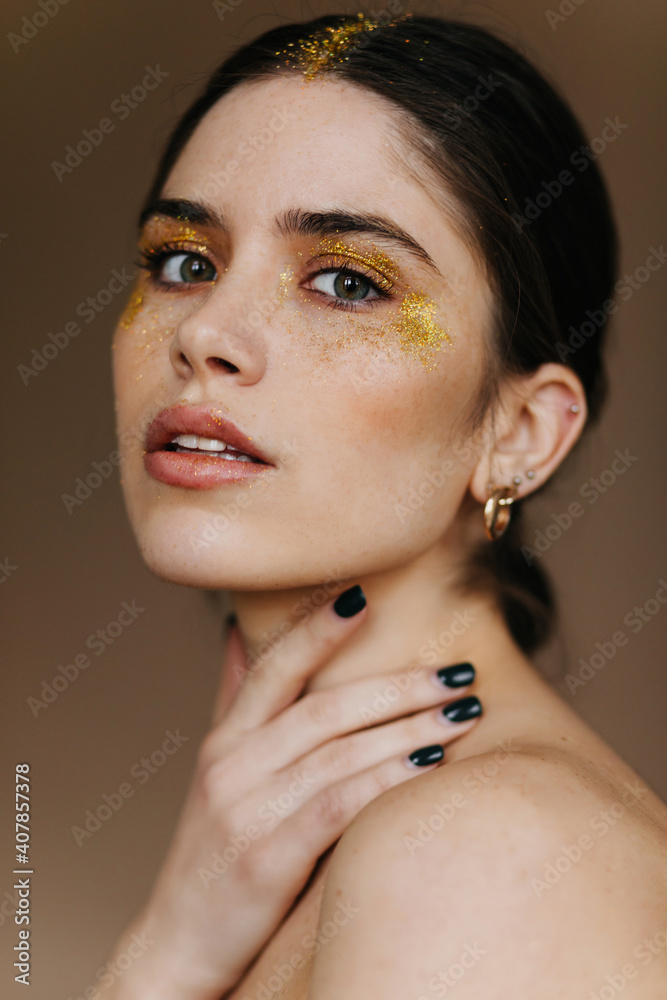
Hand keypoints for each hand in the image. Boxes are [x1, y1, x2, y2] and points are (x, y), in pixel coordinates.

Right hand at [105, 586, 480, 998]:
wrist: (177, 944)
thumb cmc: (212, 852)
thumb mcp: (217, 771)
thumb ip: (234, 701)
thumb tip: (236, 632)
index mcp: (225, 740)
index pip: (274, 667)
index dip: (317, 629)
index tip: (365, 596)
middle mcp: (232, 765)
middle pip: (324, 707)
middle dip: (396, 685)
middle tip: (455, 672)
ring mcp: (247, 811)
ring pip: (339, 752)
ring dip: (408, 728)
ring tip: (461, 711)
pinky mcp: (266, 859)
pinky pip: (337, 806)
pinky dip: (386, 779)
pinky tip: (430, 765)